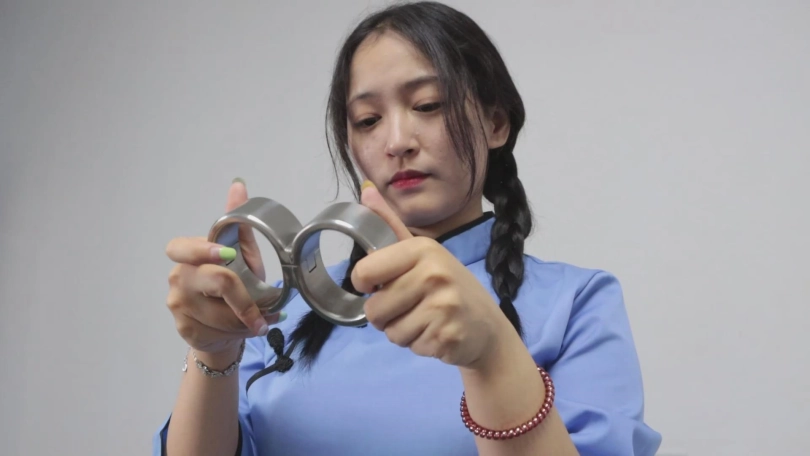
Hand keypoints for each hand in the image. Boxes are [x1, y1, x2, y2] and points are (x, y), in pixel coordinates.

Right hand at [164, 179, 280, 354]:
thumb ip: (238, 224)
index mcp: (189, 254)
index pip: (182, 247)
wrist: (224, 327)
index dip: (204, 250)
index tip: (226, 254)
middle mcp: (179, 277)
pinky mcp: (184, 327)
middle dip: (244, 297)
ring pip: (219, 312)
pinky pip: (217, 330)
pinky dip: (239, 331)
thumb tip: (238, 185)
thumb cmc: (233, 285)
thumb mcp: (242, 255)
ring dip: (246, 319)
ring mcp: (177, 304)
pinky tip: (245, 329)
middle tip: (263, 310)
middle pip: (213, 280)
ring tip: (260, 320)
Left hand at [351, 183, 508, 368]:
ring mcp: (443, 306)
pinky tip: (436, 333)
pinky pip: (409, 346)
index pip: (364, 272)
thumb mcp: (422, 252)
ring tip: (425, 319)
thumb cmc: (448, 287)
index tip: (380, 285)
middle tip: (410, 307)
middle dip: (385, 315)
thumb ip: (390, 224)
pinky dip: (418, 345)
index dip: (365, 285)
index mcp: (422, 249)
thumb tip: (364, 189)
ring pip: (389, 332)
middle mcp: (434, 273)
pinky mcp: (447, 336)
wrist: (487, 327)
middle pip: (374, 309)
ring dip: (401, 332)